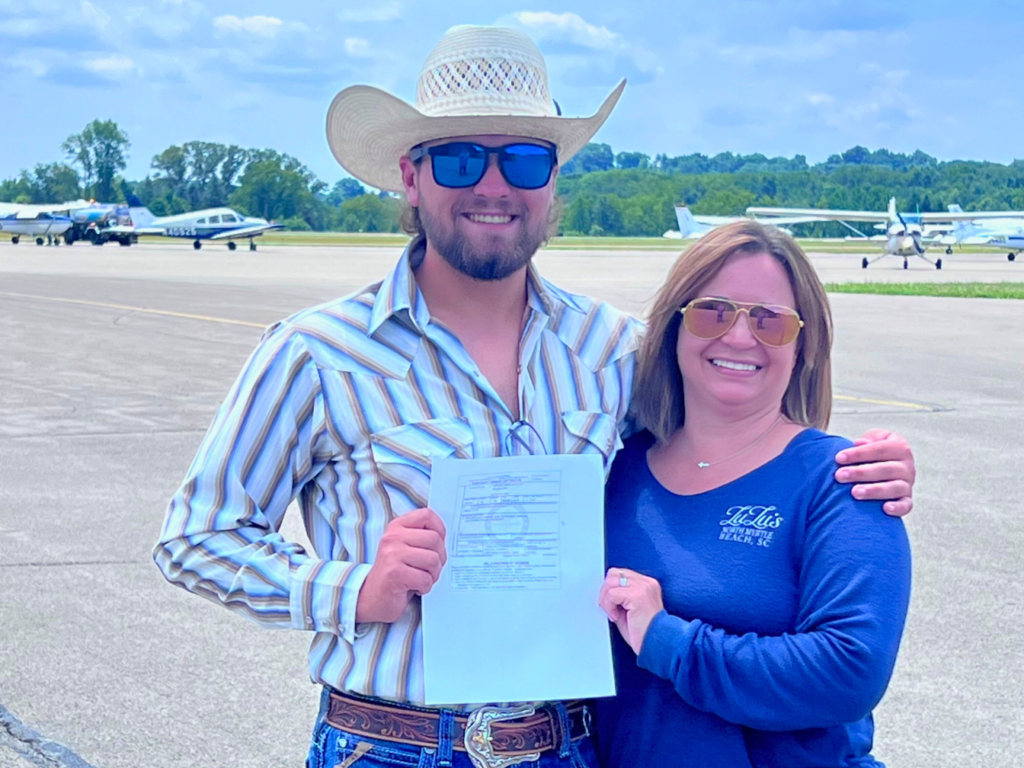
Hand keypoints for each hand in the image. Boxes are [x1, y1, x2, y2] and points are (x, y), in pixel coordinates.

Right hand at [355, 508, 446, 623]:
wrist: (373, 598)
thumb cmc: (396, 573)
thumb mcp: (405, 548)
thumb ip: (422, 537)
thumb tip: (445, 536)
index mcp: (397, 527)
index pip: (426, 515)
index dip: (439, 529)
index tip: (437, 544)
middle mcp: (393, 537)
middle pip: (434, 539)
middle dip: (440, 558)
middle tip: (430, 569)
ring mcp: (392, 554)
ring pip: (433, 559)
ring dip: (433, 574)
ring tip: (422, 578)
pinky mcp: (394, 574)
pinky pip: (425, 579)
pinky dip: (425, 587)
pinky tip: (415, 588)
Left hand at [598, 568, 664, 655]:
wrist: (657, 645)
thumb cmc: (645, 633)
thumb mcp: (631, 609)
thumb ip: (620, 596)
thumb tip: (604, 592)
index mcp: (647, 584)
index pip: (620, 574)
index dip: (611, 589)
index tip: (612, 605)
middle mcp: (646, 582)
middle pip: (613, 574)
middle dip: (605, 592)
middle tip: (609, 609)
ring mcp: (643, 587)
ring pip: (610, 582)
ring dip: (606, 600)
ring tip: (614, 614)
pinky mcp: (637, 595)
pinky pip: (612, 594)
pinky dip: (609, 607)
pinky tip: (616, 617)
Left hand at [835, 429, 915, 516]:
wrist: (885, 465)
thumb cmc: (873, 452)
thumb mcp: (873, 439)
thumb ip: (869, 439)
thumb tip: (860, 443)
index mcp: (899, 447)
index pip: (879, 449)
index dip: (858, 453)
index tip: (838, 458)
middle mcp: (906, 466)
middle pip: (885, 469)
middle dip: (860, 473)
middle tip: (839, 476)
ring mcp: (907, 483)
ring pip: (894, 487)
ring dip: (874, 490)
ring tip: (854, 492)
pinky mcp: (906, 499)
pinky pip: (906, 505)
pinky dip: (898, 508)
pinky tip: (885, 509)